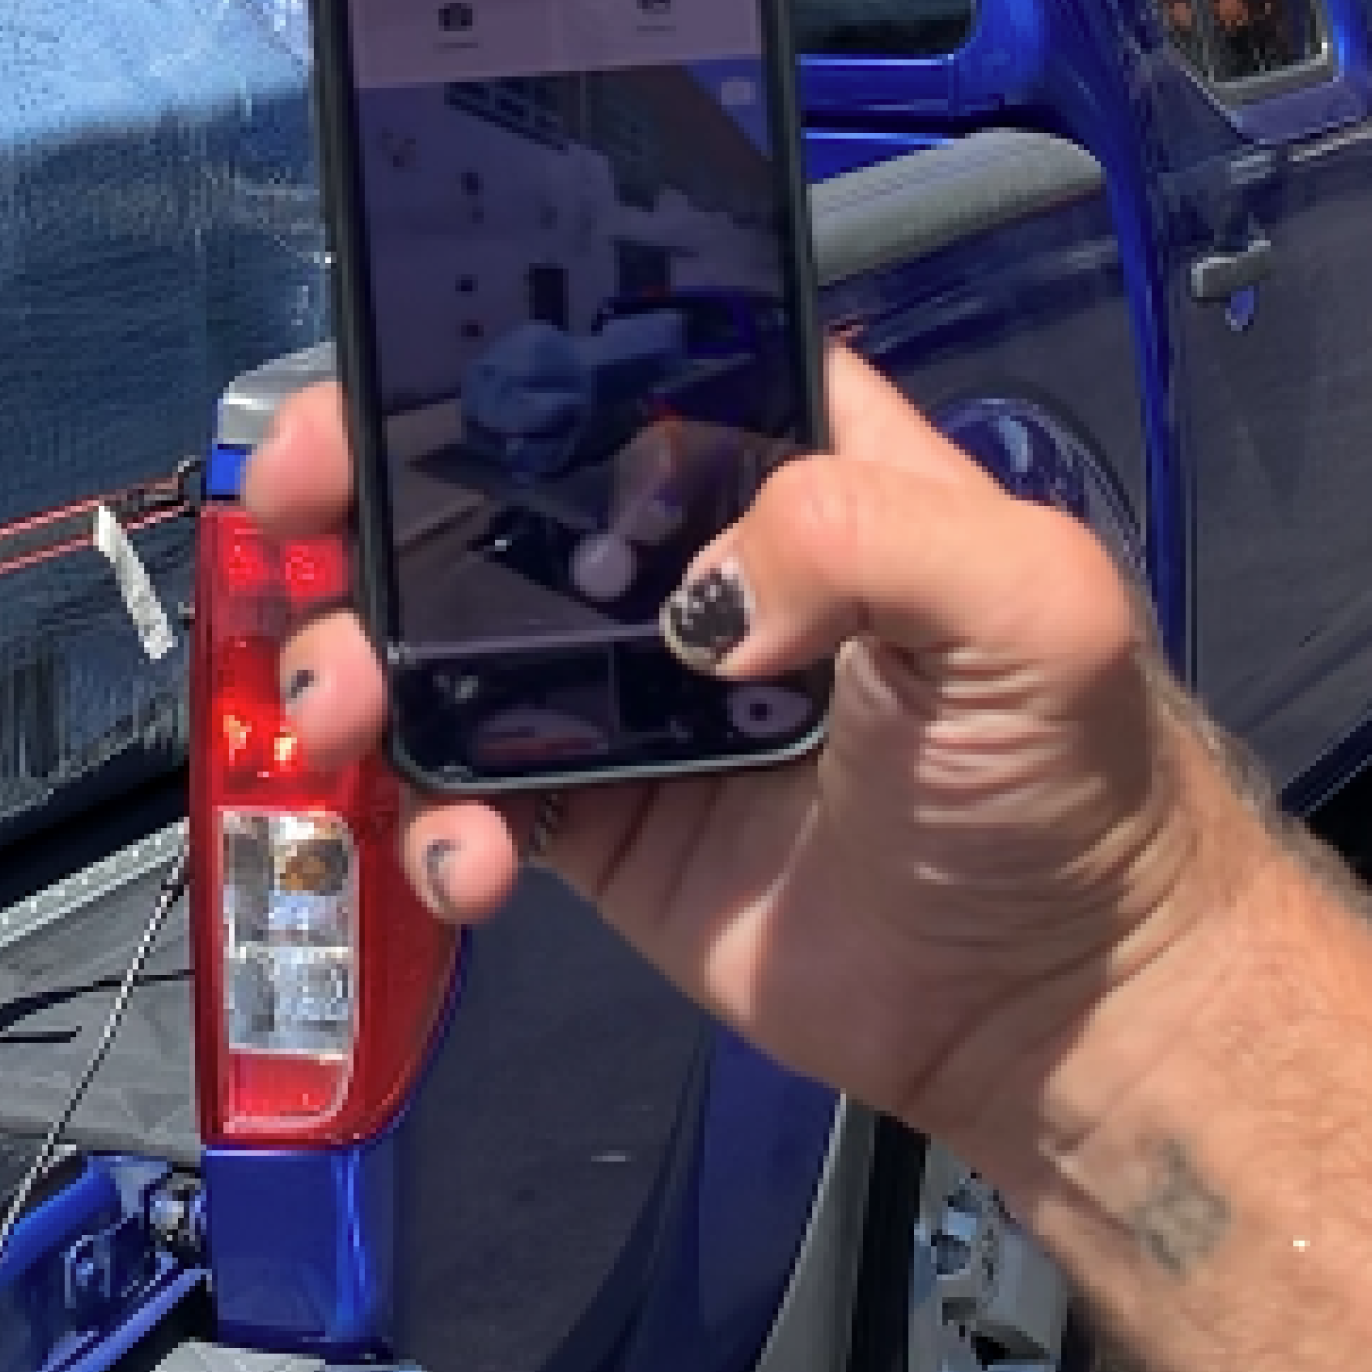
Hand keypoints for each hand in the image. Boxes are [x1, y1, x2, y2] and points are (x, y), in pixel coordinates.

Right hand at [242, 346, 1266, 1156]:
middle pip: (479, 497)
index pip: (606, 369)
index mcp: (775, 462)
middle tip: (295, 534)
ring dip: (361, 673)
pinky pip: (462, 799)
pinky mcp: (592, 820)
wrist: (1063, 1008)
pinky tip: (466, 864)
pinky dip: (427, 827)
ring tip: (344, 721)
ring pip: (439, 650)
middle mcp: (681, 558)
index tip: (373, 392)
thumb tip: (704, 600)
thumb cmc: (1075, 780)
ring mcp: (621, 693)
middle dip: (366, 509)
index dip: (477, 363)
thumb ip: (877, 535)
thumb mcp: (1032, 606)